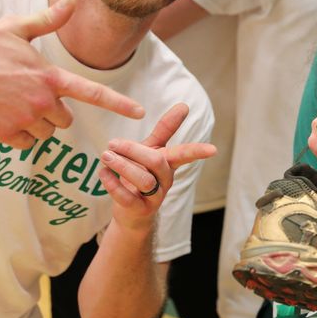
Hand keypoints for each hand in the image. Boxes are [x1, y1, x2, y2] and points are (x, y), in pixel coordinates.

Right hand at [0, 0, 144, 147]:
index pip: (93, 92)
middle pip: (66, 119)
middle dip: (53, 111)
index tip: (140, 113)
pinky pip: (26, 144)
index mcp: (50, 76)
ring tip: (11, 103)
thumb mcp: (16, 28)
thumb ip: (49, 19)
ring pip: (47, 133)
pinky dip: (17, 135)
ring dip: (35, 123)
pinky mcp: (5, 133)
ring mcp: (24, 118)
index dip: (119, 104)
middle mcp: (43, 100)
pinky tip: (2, 116)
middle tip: (28, 95)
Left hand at [98, 103, 215, 229]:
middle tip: (112, 143)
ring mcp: (154, 197)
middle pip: (157, 162)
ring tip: (106, 156)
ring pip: (143, 179)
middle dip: (134, 150)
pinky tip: (103, 173)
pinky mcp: (139, 209)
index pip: (185, 154)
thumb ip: (166, 129)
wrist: (131, 212)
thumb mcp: (152, 150)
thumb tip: (185, 105)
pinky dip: (112, 183)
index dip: (198, 151)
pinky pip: (126, 197)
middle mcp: (165, 180)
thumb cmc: (142, 174)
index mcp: (170, 163)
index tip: (213, 150)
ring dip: (122, 166)